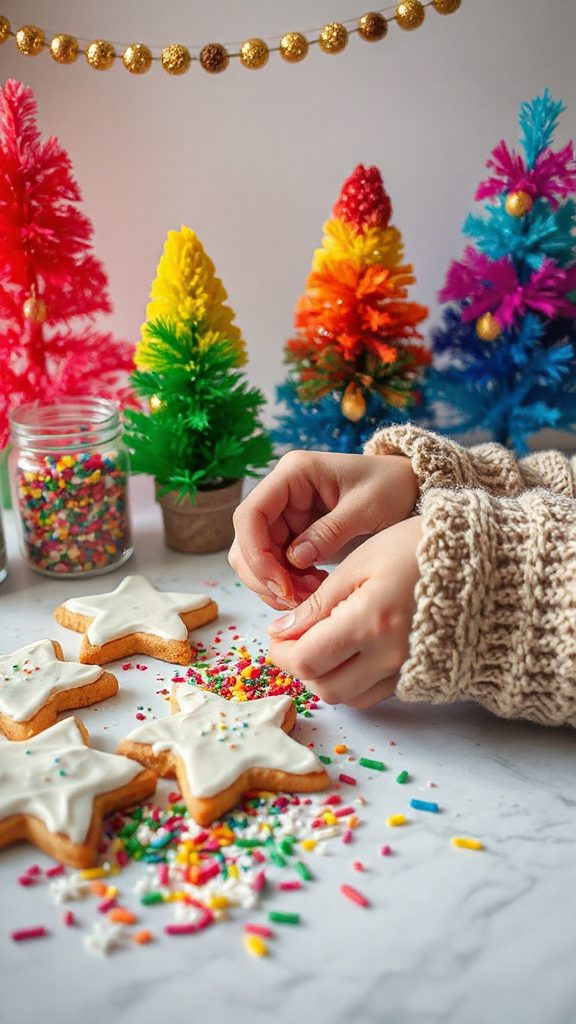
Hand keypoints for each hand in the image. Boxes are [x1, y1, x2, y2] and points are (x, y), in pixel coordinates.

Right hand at [229, 450, 417, 608]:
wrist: (409, 487)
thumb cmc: (391, 487)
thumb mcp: (367, 508)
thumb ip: (330, 532)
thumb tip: (294, 560)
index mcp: (293, 474)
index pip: (250, 515)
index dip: (256, 554)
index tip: (282, 585)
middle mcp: (281, 492)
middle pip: (247, 541)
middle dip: (266, 576)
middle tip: (297, 599)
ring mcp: (286, 514)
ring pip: (257, 557)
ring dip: (276, 584)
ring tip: (311, 595)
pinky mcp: (295, 534)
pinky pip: (276, 565)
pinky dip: (289, 584)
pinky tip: (315, 589)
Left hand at [266, 516, 421, 708]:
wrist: (480, 558)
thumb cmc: (417, 549)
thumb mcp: (360, 563)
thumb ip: (318, 602)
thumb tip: (281, 631)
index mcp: (371, 622)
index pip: (307, 661)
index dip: (282, 654)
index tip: (277, 637)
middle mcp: (391, 655)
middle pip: (325, 688)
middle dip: (301, 669)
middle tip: (293, 641)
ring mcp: (409, 669)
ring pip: (349, 698)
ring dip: (326, 678)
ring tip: (323, 644)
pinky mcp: (421, 674)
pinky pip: (376, 693)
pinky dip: (354, 680)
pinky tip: (353, 651)